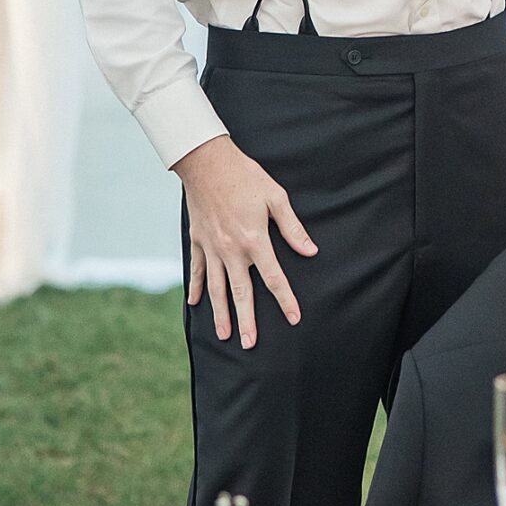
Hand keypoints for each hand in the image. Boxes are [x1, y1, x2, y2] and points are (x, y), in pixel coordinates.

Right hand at [176, 135, 315, 347]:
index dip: (285, 300)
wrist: (206, 162)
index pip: (274, 278)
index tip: (293, 318)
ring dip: (221, 313)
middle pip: (241, 292)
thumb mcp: (275, 198)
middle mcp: (231, 250)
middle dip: (247, 321)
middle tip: (249, 344)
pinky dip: (195, 287)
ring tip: (224, 335)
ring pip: (216, 288)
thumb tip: (310, 250)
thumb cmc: (245, 176)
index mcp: (254, 240)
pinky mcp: (197, 240)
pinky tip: (194, 304)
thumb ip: (292, 228)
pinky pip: (196, 269)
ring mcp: (211, 248)